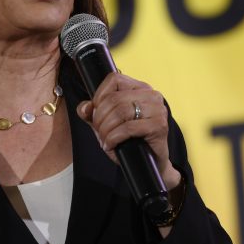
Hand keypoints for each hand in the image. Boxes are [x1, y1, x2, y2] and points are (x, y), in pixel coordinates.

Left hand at [76, 72, 180, 189]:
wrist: (150, 164)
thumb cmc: (129, 141)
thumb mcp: (106, 124)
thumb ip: (92, 113)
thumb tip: (84, 108)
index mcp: (140, 88)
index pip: (114, 79)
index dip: (99, 95)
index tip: (95, 112)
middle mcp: (152, 95)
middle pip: (114, 98)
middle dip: (99, 118)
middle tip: (98, 131)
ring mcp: (158, 109)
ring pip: (120, 112)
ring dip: (105, 129)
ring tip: (104, 139)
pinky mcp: (159, 126)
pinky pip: (128, 128)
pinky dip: (113, 138)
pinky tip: (110, 145)